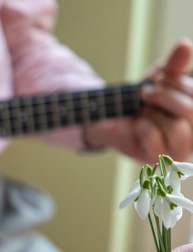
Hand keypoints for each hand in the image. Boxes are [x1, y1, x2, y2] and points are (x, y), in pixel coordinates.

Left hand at [84, 39, 192, 161]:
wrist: (115, 120)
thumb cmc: (144, 101)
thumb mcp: (160, 79)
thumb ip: (174, 65)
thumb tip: (184, 44)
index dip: (177, 82)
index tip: (158, 79)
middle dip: (164, 96)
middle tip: (145, 93)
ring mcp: (180, 150)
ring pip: (177, 127)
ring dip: (153, 113)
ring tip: (144, 111)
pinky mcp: (158, 159)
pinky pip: (153, 137)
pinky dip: (142, 126)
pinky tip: (138, 125)